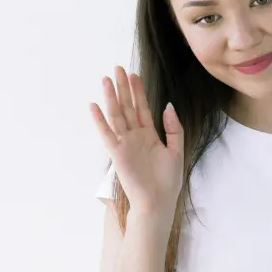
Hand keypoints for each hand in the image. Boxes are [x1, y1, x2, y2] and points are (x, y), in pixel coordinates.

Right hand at [89, 67, 183, 217]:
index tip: (134, 75)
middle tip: (118, 68)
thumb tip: (168, 106)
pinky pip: (107, 133)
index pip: (141, 108)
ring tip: (106, 79)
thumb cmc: (167, 182)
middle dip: (123, 88)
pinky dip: (100, 120)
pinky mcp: (117, 153)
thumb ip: (173, 128)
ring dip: (111, 97)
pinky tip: (94, 105)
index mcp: (149, 135)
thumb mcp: (177, 151)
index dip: (138, 91)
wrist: (158, 202)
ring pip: (117, 115)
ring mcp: (125, 143)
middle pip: (127, 107)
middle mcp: (135, 136)